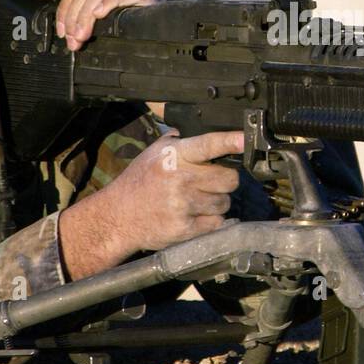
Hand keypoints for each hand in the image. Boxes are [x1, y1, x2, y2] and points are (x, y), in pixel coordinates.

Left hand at [56, 0, 162, 51]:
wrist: (170, 32)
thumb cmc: (140, 34)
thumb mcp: (111, 30)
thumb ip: (94, 29)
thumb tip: (72, 40)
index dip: (65, 9)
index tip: (62, 32)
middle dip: (74, 17)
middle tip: (74, 40)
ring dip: (86, 14)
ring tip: (83, 35)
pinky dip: (109, 2)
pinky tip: (100, 15)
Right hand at [58, 131, 244, 279]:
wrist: (118, 217)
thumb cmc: (140, 182)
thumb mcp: (154, 153)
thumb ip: (181, 142)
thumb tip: (211, 134)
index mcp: (174, 155)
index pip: (209, 145)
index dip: (230, 141)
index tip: (245, 139)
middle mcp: (180, 178)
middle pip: (229, 178)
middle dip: (224, 181)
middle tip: (209, 183)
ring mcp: (183, 205)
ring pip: (225, 202)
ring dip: (216, 202)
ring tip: (196, 201)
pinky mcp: (185, 228)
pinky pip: (217, 222)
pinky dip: (210, 221)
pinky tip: (194, 216)